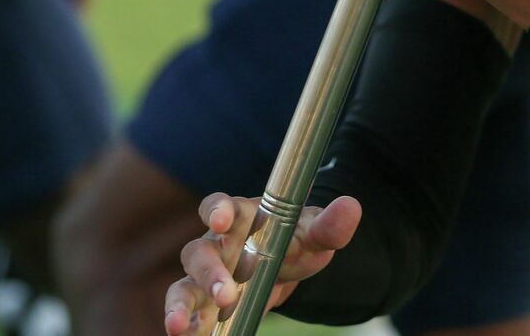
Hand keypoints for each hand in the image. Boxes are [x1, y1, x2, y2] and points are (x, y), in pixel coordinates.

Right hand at [164, 191, 361, 334]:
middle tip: (225, 293)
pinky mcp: (205, 306)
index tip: (222, 221)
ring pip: (183, 287)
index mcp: (239, 218)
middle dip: (207, 272)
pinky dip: (188, 329)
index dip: (217, 211)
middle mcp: (216, 246)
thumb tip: (351, 207)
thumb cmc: (293, 241)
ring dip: (179, 306)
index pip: (218, 205)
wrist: (286, 268)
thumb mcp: (313, 233)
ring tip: (178, 328)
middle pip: (198, 252)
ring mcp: (205, 278)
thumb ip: (329, 224)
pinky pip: (189, 316)